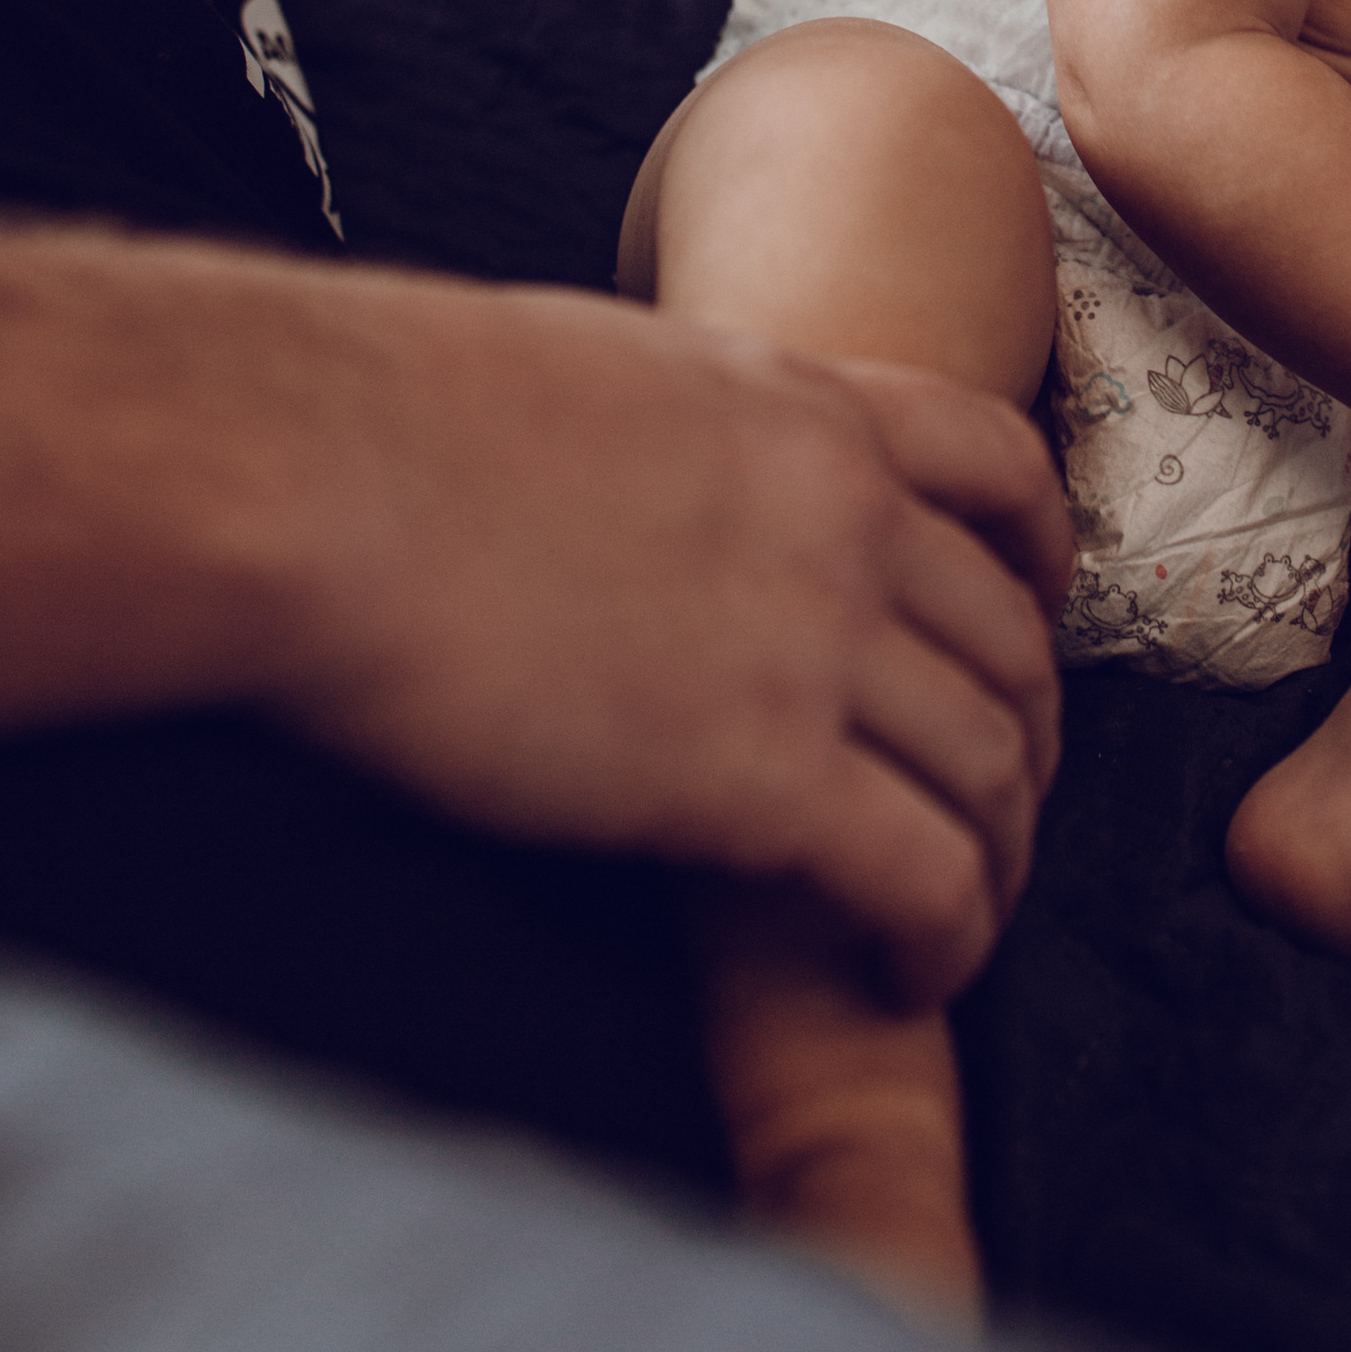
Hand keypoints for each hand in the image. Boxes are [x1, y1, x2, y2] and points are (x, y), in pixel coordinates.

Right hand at [285, 292, 1069, 1007]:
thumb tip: (638, 472)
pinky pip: (922, 875)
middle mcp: (841, 514)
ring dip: (993, 859)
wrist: (309, 474)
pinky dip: (944, 938)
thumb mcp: (586, 372)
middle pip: (1010, 644)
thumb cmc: (377, 417)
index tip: (1036, 620)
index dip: (1042, 558)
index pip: (1001, 465)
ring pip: (990, 768)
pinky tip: (905, 979)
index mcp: (799, 404)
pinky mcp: (758, 775)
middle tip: (989, 812)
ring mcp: (814, 640)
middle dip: (1022, 738)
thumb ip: (670, 431)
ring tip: (950, 921)